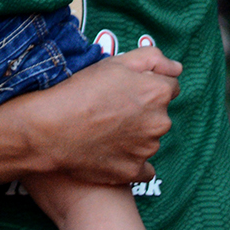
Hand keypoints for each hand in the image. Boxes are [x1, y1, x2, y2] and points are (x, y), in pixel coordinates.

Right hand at [20, 46, 180, 184]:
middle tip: (113, 108)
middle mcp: (160, 122)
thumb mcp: (117, 61)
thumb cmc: (82, 90)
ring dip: (136, 134)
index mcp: (158, 93)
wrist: (53, 128)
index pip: (170, 86)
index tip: (128, 89)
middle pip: (159, 114)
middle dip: (143, 110)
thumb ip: (154, 59)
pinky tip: (111, 151)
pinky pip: (143, 167)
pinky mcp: (134, 171)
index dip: (148, 85)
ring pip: (149, 139)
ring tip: (105, 129)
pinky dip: (131, 160)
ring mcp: (147, 150)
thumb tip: (176, 69)